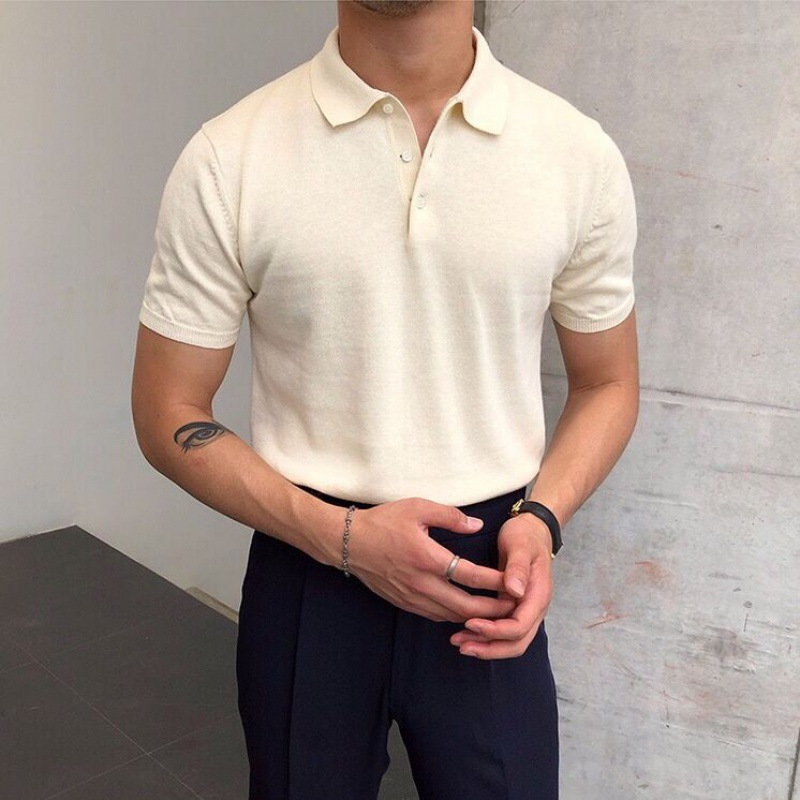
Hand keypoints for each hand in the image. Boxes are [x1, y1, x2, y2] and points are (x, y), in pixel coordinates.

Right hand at [345, 498, 518, 622]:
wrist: (348, 542)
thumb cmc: (383, 521)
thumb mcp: (417, 507)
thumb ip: (450, 516)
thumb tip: (477, 525)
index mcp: (426, 557)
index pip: (468, 574)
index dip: (494, 580)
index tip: (512, 582)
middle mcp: (420, 582)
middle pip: (463, 606)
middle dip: (491, 609)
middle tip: (512, 607)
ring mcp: (411, 596)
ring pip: (450, 616)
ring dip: (474, 617)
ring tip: (496, 613)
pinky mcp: (403, 603)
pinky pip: (435, 615)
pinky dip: (454, 616)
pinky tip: (466, 612)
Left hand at [449, 514, 553, 659]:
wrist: (532, 530)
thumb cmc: (526, 536)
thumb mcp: (521, 545)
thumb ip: (518, 567)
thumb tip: (515, 591)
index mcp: (538, 595)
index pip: (519, 626)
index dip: (495, 630)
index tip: (470, 623)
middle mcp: (534, 608)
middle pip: (516, 643)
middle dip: (489, 648)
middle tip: (461, 645)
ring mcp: (525, 610)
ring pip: (509, 641)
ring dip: (485, 646)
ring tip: (459, 642)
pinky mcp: (514, 609)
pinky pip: (502, 630)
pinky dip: (485, 636)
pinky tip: (465, 633)